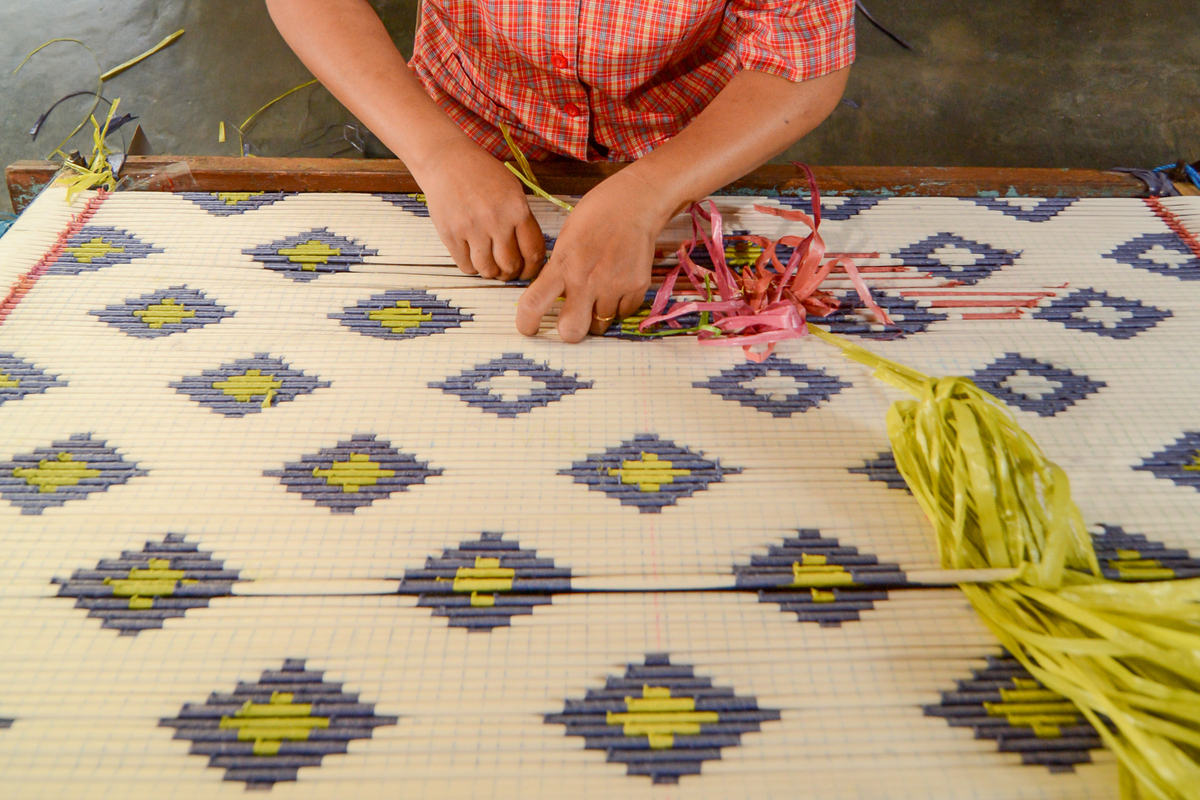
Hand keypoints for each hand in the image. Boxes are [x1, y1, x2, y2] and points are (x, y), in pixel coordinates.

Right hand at [417, 139, 544, 280]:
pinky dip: (472, 267)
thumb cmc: (481, 174)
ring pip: (488, 270)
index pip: (533, 251)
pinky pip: (466, 266)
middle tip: (509, 270)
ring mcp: (471, 229)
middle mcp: (496, 221)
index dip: (533, 268)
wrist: (446, 161)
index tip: (529, 271)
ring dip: (492, 273)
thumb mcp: (512, 190)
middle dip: (512, 273)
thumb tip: (530, 254)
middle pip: (511, 266)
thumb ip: (522, 220)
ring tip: (491, 265)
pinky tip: (473, 257)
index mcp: (516, 209)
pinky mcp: (451, 235)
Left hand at [516, 171, 668, 341]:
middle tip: (573, 320)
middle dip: (570, 331)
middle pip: (572, 332)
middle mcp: (586, 280)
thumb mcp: (566, 239)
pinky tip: (617, 285)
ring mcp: (614, 285)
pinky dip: (618, 306)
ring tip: (600, 293)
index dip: (527, 323)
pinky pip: (623, 313)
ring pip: (600, 324)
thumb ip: (559, 270)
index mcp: (563, 264)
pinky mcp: (636, 287)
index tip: (528, 328)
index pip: (534, 303)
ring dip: (597, 315)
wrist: (635, 203)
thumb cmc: (597, 214)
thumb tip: (553, 296)